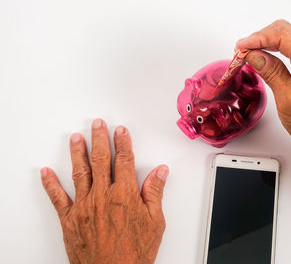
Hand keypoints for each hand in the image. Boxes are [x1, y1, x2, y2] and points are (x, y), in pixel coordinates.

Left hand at [41, 119, 168, 263]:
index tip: (121, 131)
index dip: (123, 143)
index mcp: (124, 194)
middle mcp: (102, 195)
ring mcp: (84, 206)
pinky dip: (50, 184)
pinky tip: (46, 173)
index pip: (124, 160)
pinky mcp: (70, 219)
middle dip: (99, 139)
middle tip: (97, 125)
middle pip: (101, 160)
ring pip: (80, 172)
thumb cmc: (134, 253)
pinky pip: (58, 197)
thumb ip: (155, 193)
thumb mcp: (155, 222)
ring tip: (76, 138)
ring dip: (77, 152)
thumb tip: (160, 172)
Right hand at [236, 20, 290, 159]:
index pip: (282, 36)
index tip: (241, 47)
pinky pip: (290, 49)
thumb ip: (271, 72)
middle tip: (240, 52)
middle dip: (259, 38)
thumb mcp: (288, 99)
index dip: (258, 38)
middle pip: (284, 32)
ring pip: (286, 38)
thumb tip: (254, 55)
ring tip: (246, 54)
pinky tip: (261, 57)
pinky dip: (272, 50)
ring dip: (264, 43)